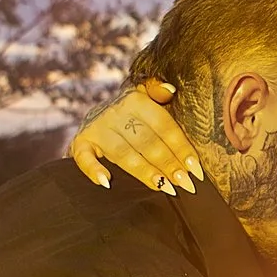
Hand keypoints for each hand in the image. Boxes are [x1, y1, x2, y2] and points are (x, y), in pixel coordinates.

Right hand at [70, 79, 201, 194]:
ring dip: (145, 172)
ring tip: (164, 188)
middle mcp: (115, 112)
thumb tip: (171, 89)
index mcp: (135, 99)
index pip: (164, 127)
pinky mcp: (81, 142)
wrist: (98, 113)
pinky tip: (106, 183)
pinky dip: (93, 170)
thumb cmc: (134, 111)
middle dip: (168, 164)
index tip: (196, 170)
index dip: (182, 148)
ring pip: (123, 154)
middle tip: (186, 184)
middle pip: (146, 142)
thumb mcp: (148, 95)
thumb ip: (160, 91)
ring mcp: (96, 127)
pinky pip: (84, 157)